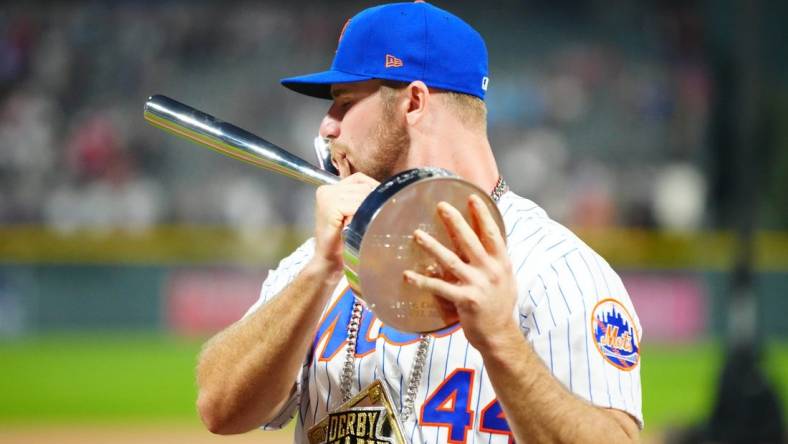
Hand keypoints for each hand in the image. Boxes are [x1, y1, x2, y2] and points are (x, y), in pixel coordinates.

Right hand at [313, 172, 377, 272]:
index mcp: (330, 188)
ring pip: (362, 195)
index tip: (380, 203)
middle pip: (362, 186)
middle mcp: (326, 189)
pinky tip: (356, 226)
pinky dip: (361, 215)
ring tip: (361, 224)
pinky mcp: (330, 206)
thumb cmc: (342, 240)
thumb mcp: (351, 214)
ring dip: (367, 210)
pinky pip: (356, 205)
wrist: (328, 260)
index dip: (373, 189)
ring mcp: (327, 196)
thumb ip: (360, 199)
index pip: (360, 179)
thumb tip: (386, 191)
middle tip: (370, 219)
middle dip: (372, 202)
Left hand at [403, 194, 517, 348]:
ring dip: (432, 247)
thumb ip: (495, 259)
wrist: (500, 335)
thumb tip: (485, 238)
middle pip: (470, 241)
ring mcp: (478, 285)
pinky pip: (440, 287)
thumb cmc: (499, 305)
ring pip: (451, 261)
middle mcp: (491, 271)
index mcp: (502, 263)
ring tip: (417, 235)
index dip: (482, 215)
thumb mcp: (505, 278)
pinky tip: (408, 275)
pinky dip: (423, 281)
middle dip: (455, 222)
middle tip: (441, 206)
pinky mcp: (465, 300)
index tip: (471, 197)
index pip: (492, 233)